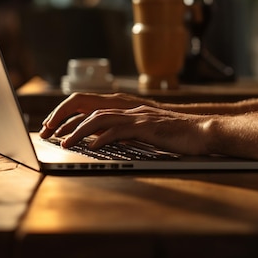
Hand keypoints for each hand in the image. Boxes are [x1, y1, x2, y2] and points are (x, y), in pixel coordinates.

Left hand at [39, 93, 208, 154]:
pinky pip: (119, 130)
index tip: (59, 132)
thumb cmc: (182, 136)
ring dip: (80, 131)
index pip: (97, 112)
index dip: (76, 121)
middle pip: (92, 112)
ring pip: (101, 119)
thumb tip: (111, 142)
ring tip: (65, 142)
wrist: (204, 132)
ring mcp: (139, 117)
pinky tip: (92, 146)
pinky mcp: (147, 127)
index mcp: (132, 112)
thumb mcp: (151, 135)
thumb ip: (132, 135)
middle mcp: (132, 111)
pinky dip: (102, 138)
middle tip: (53, 135)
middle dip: (69, 123)